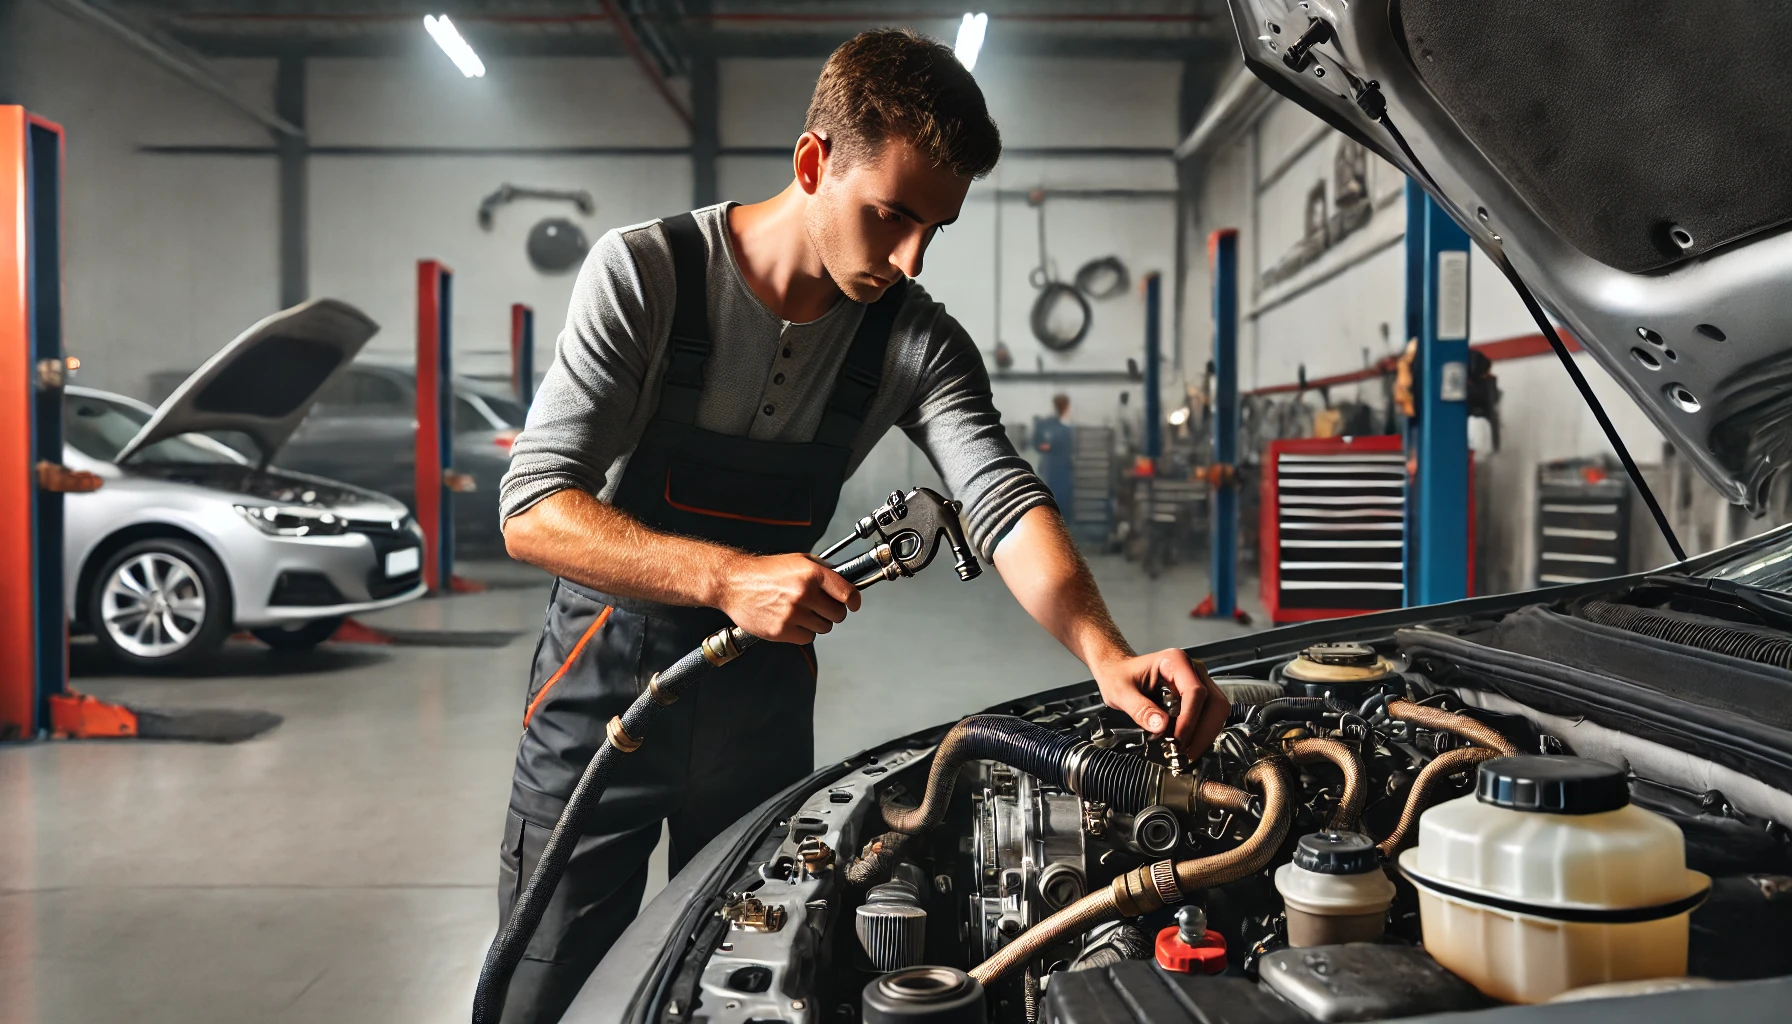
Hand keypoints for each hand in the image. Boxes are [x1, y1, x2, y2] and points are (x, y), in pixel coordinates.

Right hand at [714, 553, 860, 643]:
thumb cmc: (765, 572)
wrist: (734, 583)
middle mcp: (804, 593)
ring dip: (817, 622)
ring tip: (801, 612)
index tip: (853, 604)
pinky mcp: (782, 631)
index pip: (847, 593)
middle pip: (838, 615)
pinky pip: (807, 638)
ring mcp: (793, 614)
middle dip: (833, 612)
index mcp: (811, 574)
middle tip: (821, 607)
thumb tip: (846, 582)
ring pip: (824, 628)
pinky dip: (803, 632)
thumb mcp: (798, 560)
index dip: (854, 601)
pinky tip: (791, 621)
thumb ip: (823, 571)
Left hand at [1092, 648, 1229, 755]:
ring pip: (1216, 711)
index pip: (1195, 691)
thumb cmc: (1119, 676)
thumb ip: (1139, 708)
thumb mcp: (1121, 692)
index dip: (1190, 719)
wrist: (1119, 673)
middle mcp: (1192, 670)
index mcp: (1175, 661)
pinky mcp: (1198, 697)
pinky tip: (1187, 745)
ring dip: (1204, 735)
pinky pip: (1210, 716)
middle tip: (1184, 752)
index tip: (1178, 740)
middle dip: (1202, 731)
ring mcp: (1198, 682)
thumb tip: (1161, 726)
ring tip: (1185, 753)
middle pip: (1214, 702)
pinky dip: (1201, 734)